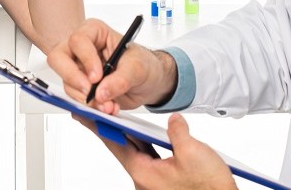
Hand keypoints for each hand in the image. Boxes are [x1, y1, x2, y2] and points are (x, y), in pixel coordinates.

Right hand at [46, 19, 175, 113]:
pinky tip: (106, 108)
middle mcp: (81, 50)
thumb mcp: (138, 68)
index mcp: (94, 33)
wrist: (149, 83)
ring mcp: (78, 69)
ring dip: (86, 99)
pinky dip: (89, 107)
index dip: (85, 59)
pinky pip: (74, 98)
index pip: (78, 41)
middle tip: (90, 94)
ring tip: (108, 106)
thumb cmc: (144, 64)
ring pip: (67, 83)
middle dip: (73, 79)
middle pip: (59, 59)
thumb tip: (101, 92)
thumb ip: (120, 79)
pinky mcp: (80, 87)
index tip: (96, 77)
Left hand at [77, 113, 237, 189]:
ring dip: (130, 135)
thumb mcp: (193, 153)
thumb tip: (173, 120)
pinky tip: (147, 133)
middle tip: (97, 109)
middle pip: (123, 147)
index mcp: (143, 173)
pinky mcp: (164, 181)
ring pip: (137, 152)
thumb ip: (178, 131)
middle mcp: (144, 179)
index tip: (82, 114)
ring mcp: (153, 181)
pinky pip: (149, 158)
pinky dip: (145, 145)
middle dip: (112, 127)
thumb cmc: (208, 188)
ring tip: (118, 116)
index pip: (114, 143)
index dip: (98, 126)